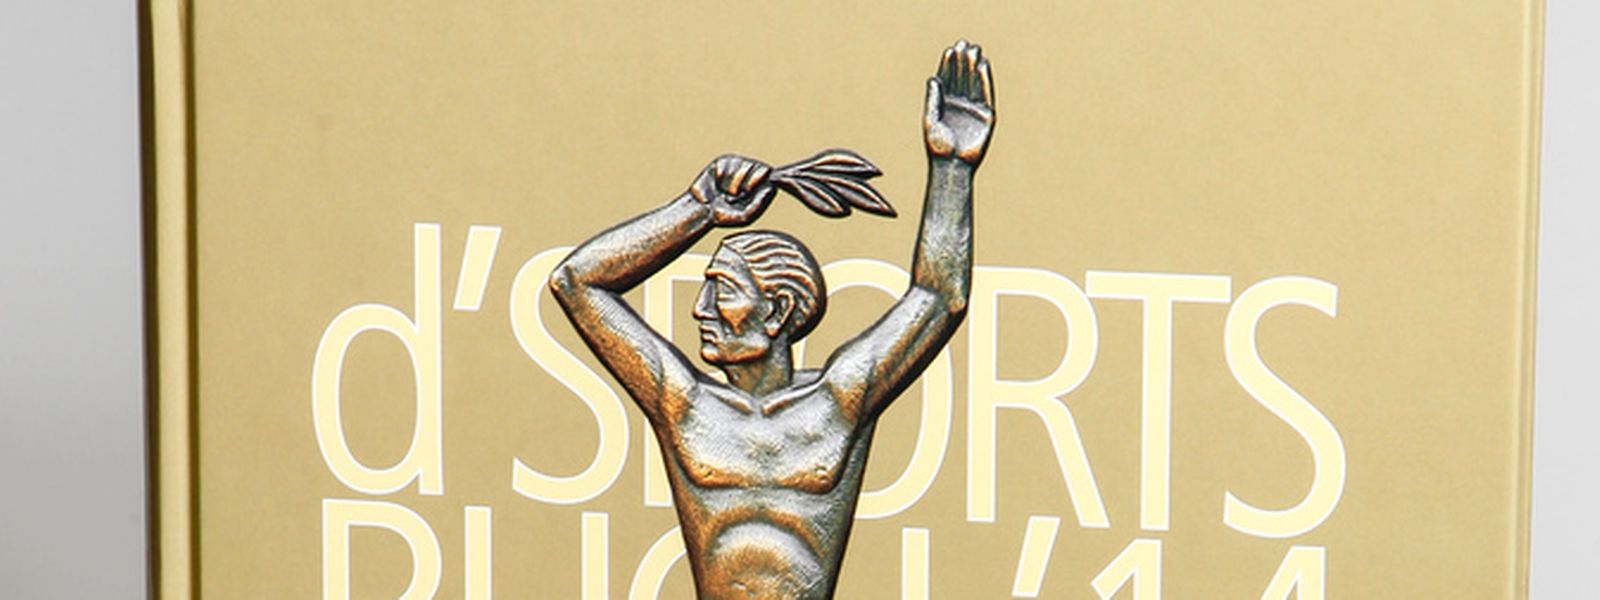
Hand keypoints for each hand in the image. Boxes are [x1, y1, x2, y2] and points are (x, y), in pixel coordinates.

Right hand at [688, 154, 777, 226]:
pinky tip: (718, 186)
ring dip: (730, 182)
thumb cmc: (726, 217)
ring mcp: (738, 164)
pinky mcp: (723, 161)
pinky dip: (720, 178)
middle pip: (754, 165)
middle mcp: (751, 171)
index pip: (767, 171)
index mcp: (761, 184)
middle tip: (733, 196)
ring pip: (739, 164)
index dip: (756, 179)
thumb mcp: (745, 217)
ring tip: (726, 194)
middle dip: (741, 181)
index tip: (746, 192)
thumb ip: (759, 205)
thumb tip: (770, 188)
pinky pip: (725, 165)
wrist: (703, 212)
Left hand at [923, 40, 994, 165]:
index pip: (947, 80)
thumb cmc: (937, 147)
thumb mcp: (930, 120)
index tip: (949, 50)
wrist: (952, 166)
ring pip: (974, 84)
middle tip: (962, 44)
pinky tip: (983, 66)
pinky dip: (985, 80)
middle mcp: (959, 106)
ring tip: (973, 50)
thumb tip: (933, 78)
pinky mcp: (986, 116)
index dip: (948, 66)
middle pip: (961, 79)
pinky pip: (986, 94)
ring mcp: (973, 110)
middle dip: (962, 62)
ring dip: (974, 67)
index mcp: (944, 106)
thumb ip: (932, 99)